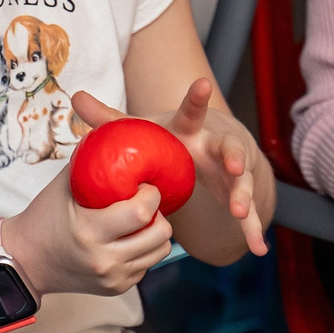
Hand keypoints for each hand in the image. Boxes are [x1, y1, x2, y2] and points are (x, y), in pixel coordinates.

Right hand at [5, 164, 175, 299]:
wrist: (26, 261)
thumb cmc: (45, 217)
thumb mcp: (63, 186)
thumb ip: (90, 161)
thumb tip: (113, 132)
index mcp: (89, 231)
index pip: (141, 213)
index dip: (151, 194)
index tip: (143, 185)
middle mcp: (104, 260)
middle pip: (160, 234)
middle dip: (159, 212)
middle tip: (143, 201)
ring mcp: (113, 278)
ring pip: (161, 250)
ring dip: (155, 231)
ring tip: (137, 220)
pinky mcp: (118, 288)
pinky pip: (149, 264)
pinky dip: (143, 248)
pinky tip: (126, 238)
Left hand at [75, 86, 269, 257]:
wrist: (207, 145)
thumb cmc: (169, 135)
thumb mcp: (143, 127)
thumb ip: (110, 117)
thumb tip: (76, 97)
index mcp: (191, 128)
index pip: (193, 111)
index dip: (197, 97)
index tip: (203, 83)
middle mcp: (217, 146)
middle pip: (229, 148)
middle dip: (234, 156)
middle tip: (233, 166)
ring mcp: (232, 170)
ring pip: (241, 181)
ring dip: (244, 196)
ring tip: (241, 213)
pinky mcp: (237, 192)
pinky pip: (249, 213)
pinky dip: (253, 230)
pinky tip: (258, 249)